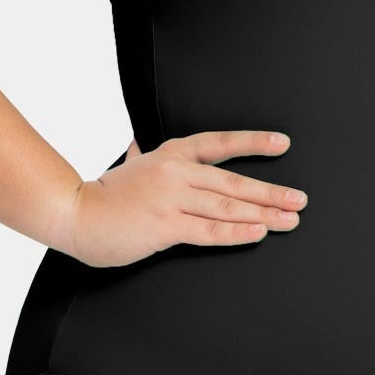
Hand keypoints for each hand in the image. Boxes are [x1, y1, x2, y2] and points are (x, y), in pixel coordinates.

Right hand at [61, 131, 305, 267]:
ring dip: (263, 214)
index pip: (220, 143)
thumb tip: (136, 145)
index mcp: (171, 154)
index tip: (283, 143)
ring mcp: (172, 199)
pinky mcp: (165, 226)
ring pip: (227, 206)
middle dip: (271, 192)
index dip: (253, 142)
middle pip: (234, 180)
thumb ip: (138, 157)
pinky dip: (236, 232)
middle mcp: (176, 172)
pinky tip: (258, 233)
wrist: (74, 214)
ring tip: (289, 220)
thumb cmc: (104, 194)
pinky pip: (209, 230)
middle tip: (300, 199)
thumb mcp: (126, 168)